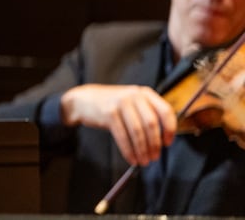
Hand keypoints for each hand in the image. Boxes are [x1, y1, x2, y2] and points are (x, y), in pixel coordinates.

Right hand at [61, 84, 175, 166]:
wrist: (84, 99)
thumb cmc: (112, 104)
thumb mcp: (132, 102)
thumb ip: (148, 114)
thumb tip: (162, 139)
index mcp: (145, 93)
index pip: (165, 111)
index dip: (169, 129)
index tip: (167, 143)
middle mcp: (134, 95)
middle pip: (151, 124)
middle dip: (154, 144)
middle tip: (154, 157)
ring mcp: (120, 103)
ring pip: (137, 132)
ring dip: (142, 150)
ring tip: (143, 161)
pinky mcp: (109, 113)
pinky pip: (123, 136)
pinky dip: (128, 151)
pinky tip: (131, 158)